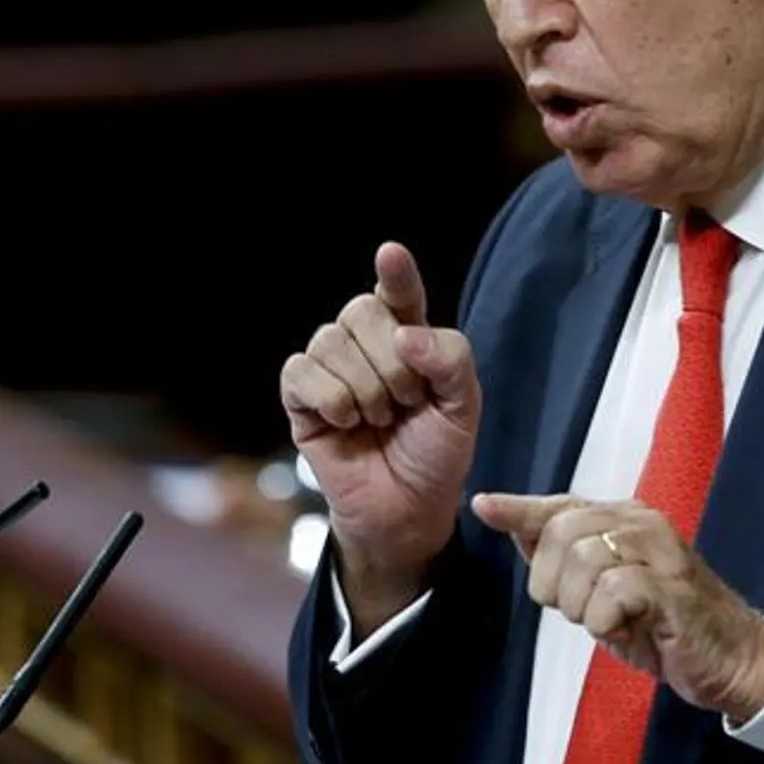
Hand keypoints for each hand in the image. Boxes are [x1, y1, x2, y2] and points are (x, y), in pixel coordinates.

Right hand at [281, 243, 481, 624]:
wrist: (407, 510)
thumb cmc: (435, 455)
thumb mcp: (463, 406)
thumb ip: (450, 359)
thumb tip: (402, 335)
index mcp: (407, 334)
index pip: (398, 291)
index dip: (395, 272)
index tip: (390, 253)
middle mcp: (363, 342)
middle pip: (363, 310)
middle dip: (392, 364)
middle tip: (407, 403)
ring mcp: (329, 366)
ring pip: (331, 339)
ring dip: (365, 388)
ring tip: (379, 420)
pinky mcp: (299, 396)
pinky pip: (301, 371)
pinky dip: (331, 399)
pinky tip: (346, 423)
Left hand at [472, 493, 763, 721]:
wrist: (733, 657)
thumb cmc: (664, 624)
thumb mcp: (604, 590)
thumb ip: (565, 559)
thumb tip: (514, 527)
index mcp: (623, 519)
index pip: (560, 506)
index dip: (519, 509)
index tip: (483, 505)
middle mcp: (641, 524)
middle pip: (561, 533)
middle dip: (553, 583)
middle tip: (580, 611)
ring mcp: (661, 552)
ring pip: (584, 561)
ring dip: (582, 607)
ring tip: (609, 622)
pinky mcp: (672, 588)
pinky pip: (613, 592)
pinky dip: (606, 621)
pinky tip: (625, 630)